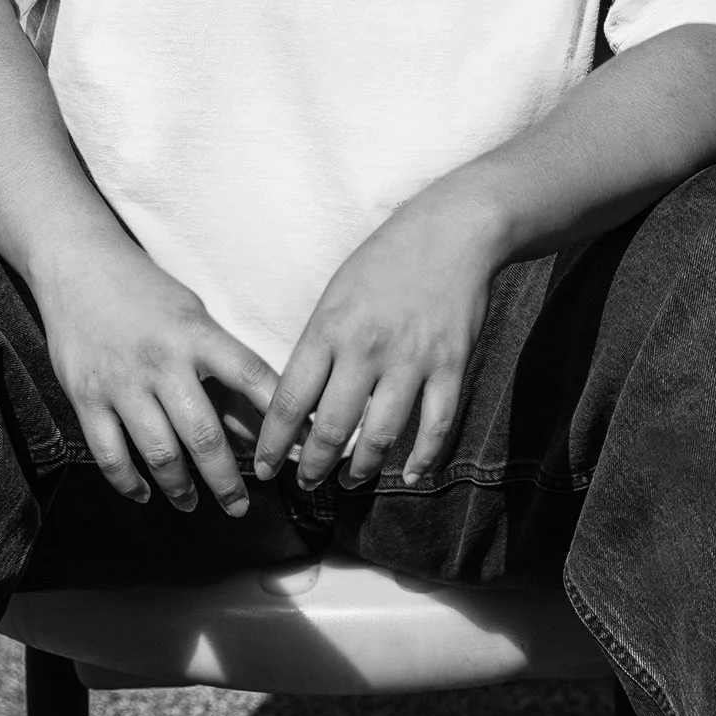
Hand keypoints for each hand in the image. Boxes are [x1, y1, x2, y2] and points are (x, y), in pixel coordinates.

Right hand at [33, 221, 277, 517]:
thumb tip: (257, 427)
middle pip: (203, 436)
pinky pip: (110, 454)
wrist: (76, 263)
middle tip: (241, 507)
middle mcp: (162, 361)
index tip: (290, 454)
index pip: (250, 378)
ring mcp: (121, 382)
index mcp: (197, 336)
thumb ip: (223, 370)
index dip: (277, 419)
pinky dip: (129, 482)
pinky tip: (145, 493)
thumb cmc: (147, 293)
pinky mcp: (85, 397)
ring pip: (159, 453)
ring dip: (180, 488)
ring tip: (194, 504)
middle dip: (226, 480)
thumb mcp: (195, 318)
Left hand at [254, 182, 500, 492]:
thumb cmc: (385, 260)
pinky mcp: (451, 366)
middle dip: (312, 466)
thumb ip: (319, 344)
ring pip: (380, 436)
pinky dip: (422, 458)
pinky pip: (435, 425)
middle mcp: (366, 349)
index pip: (290, 400)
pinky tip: (410, 476)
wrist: (452, 232)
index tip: (263, 467)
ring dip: (360, 469)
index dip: (273, 443)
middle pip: (331, 428)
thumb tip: (302, 399)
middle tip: (305, 484)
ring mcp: (411, 360)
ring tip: (349, 481)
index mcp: (329, 329)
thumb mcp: (335, 293)